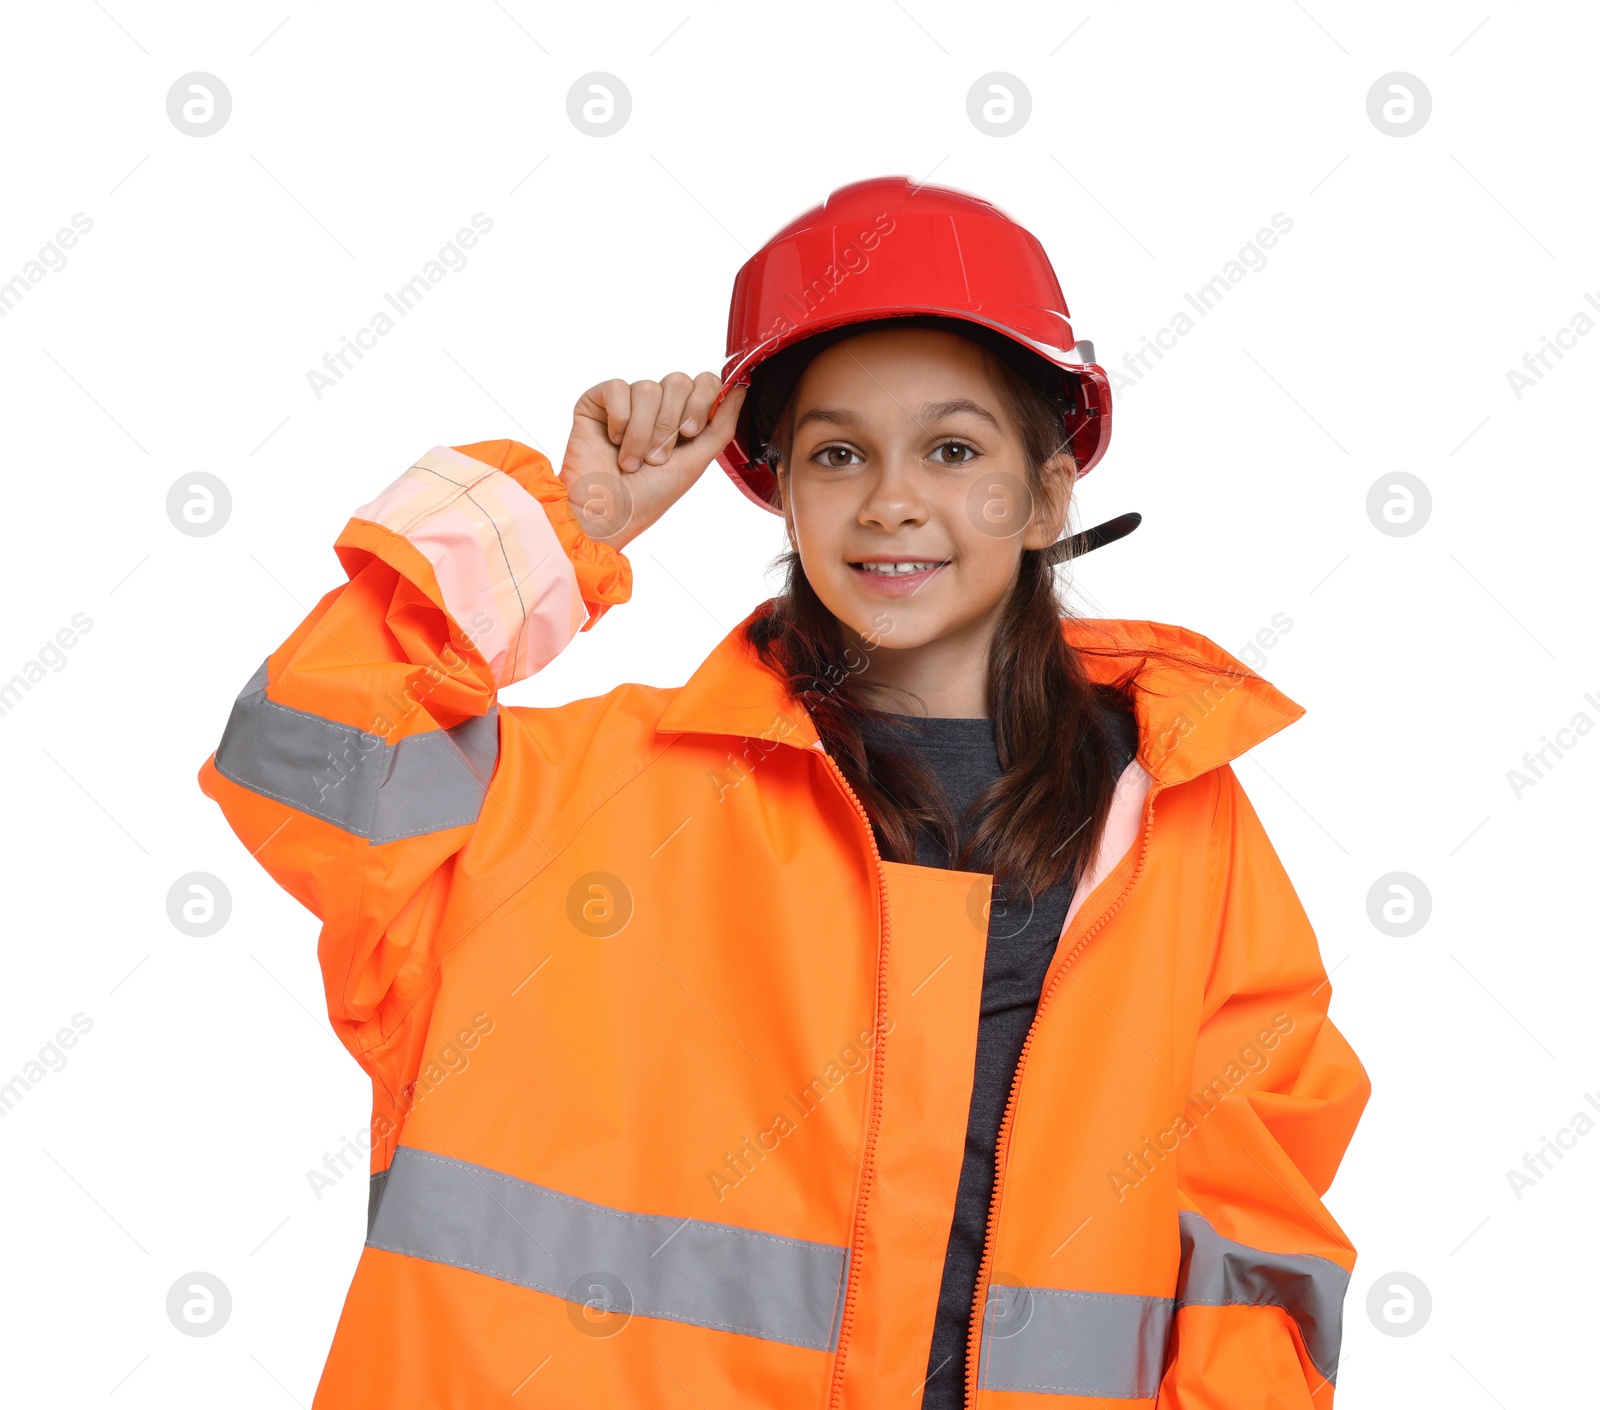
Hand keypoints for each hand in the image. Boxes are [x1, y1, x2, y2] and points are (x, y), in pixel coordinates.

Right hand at [560, 373, 745, 551]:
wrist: (607, 514)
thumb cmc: (649, 497)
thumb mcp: (696, 462)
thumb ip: (721, 426)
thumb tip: (741, 389)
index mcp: (683, 418)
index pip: (704, 382)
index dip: (701, 402)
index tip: (690, 433)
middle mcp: (657, 406)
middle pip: (678, 381)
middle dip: (670, 423)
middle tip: (657, 457)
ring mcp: (628, 402)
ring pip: (648, 387)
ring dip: (643, 432)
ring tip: (632, 461)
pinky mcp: (597, 401)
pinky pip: (617, 388)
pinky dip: (619, 421)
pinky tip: (613, 442)